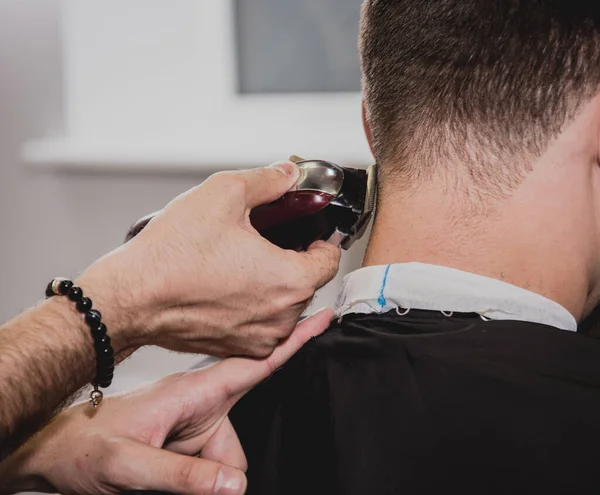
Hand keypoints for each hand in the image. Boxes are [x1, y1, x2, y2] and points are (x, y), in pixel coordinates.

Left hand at [0, 310, 333, 494]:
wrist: (60, 450)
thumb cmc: (85, 445)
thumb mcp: (128, 464)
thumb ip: (184, 474)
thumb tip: (235, 485)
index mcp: (194, 391)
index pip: (256, 362)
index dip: (292, 339)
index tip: (321, 317)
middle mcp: (202, 403)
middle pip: (243, 437)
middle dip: (226, 468)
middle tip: (187, 481)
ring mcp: (196, 422)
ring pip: (229, 461)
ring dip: (206, 482)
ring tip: (160, 482)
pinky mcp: (190, 440)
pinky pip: (215, 466)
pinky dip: (203, 482)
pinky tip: (173, 484)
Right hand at [76, 162, 340, 358]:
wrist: (130, 298)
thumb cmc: (171, 255)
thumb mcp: (223, 193)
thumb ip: (267, 180)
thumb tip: (288, 175)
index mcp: (289, 281)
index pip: (330, 260)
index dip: (322, 240)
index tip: (310, 232)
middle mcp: (280, 317)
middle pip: (307, 282)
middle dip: (293, 258)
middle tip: (265, 240)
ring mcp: (258, 337)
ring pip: (284, 303)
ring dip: (272, 282)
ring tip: (240, 261)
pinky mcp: (237, 348)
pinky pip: (261, 323)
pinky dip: (253, 304)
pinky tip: (226, 284)